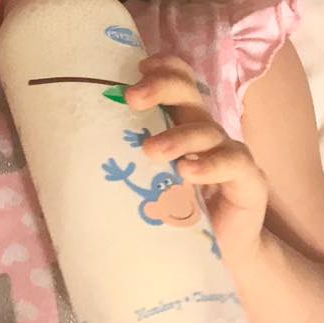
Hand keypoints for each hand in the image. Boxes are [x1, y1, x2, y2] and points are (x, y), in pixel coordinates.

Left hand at [124, 53, 267, 265]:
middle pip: (189, 92)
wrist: (226, 254)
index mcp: (181, 124)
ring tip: (152, 150)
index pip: (177, 81)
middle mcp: (205, 131)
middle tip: (133, 99)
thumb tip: (74, 150)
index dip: (162, 68)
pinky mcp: (248, 180)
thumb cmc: (178, 216)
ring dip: (178, 136)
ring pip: (206, 129)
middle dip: (161, 88)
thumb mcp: (148, 183)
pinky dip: (210, 164)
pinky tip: (188, 172)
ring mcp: (229, 153)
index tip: (137, 69)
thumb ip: (127, 162)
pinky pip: (232, 162)